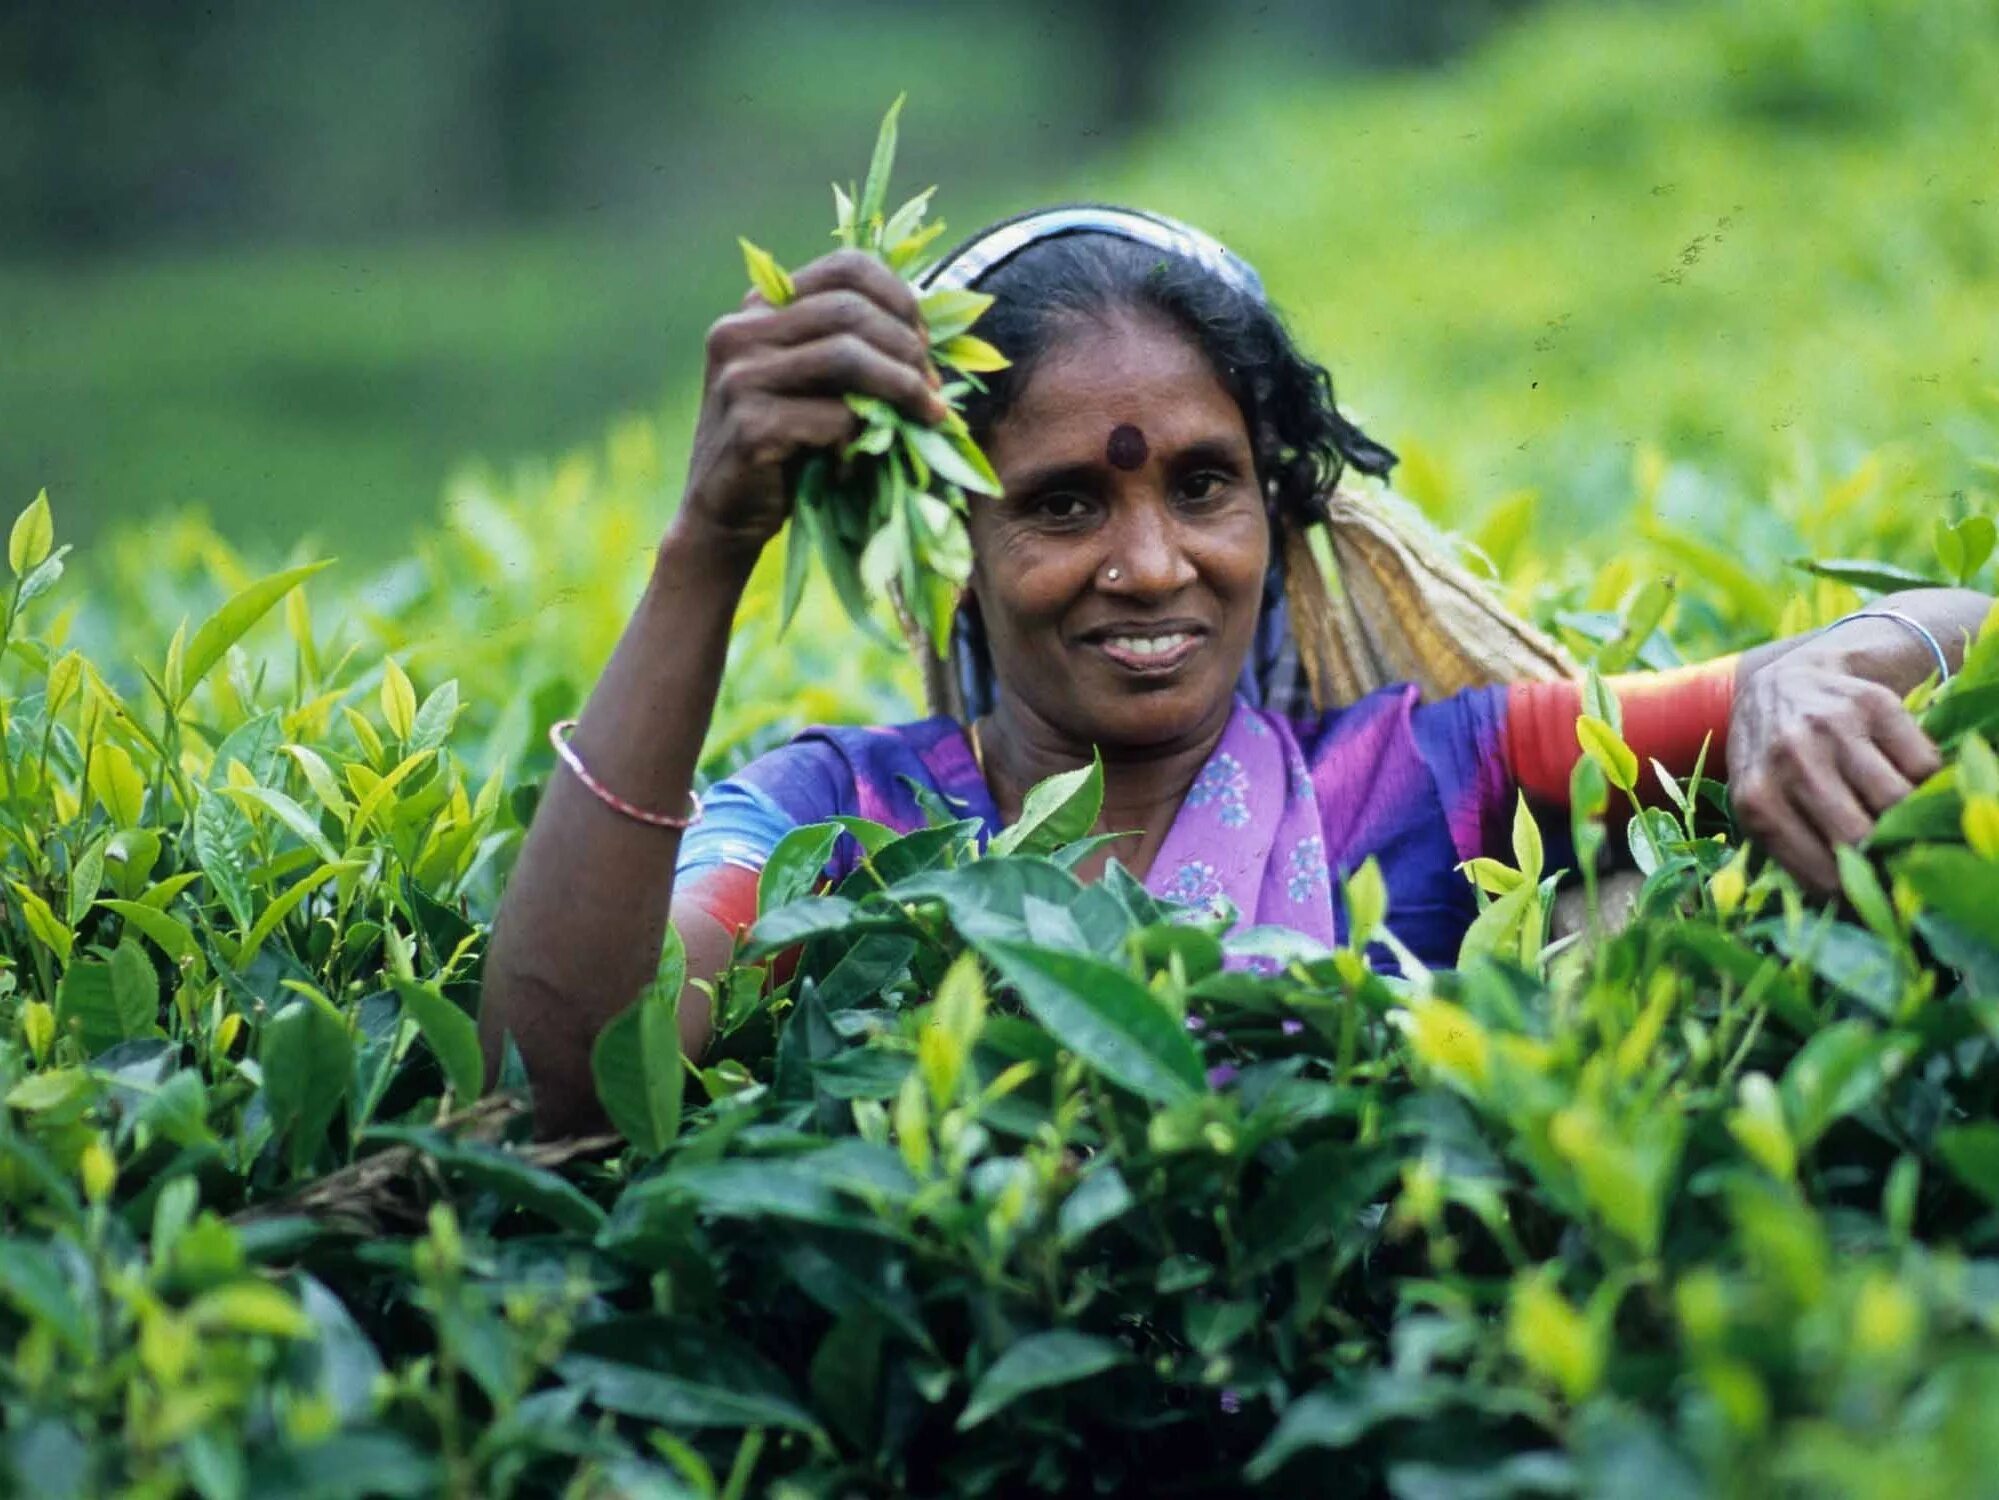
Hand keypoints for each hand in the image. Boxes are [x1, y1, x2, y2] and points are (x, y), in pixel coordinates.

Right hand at [674, 249, 948, 559]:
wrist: (724, 516)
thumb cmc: (782, 449)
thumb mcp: (812, 386)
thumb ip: (848, 351)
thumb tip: (926, 340)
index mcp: (758, 309)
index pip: (844, 268)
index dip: (898, 298)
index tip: (924, 342)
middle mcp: (740, 332)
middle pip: (849, 310)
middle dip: (906, 348)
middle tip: (932, 388)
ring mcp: (739, 377)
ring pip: (846, 356)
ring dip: (901, 386)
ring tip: (926, 415)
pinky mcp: (749, 426)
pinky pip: (834, 417)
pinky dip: (863, 435)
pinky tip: (861, 457)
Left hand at [1727, 646, 1941, 893]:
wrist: (1781, 681)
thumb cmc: (1769, 760)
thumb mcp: (1758, 805)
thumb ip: (1791, 853)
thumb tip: (1852, 915)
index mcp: (1757, 799)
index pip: (1823, 871)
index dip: (1858, 898)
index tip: (1877, 905)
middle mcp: (1791, 759)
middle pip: (1864, 836)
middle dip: (1888, 859)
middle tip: (1901, 867)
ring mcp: (1833, 728)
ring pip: (1900, 799)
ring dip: (1912, 819)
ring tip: (1905, 822)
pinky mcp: (1874, 704)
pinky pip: (1924, 764)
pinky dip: (1927, 781)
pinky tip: (1908, 780)